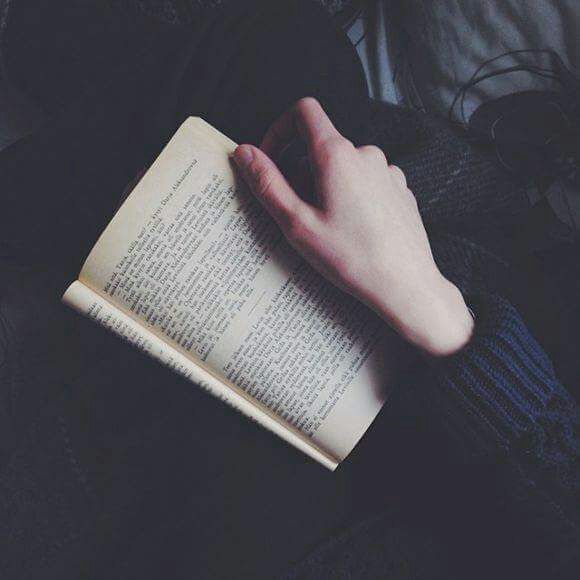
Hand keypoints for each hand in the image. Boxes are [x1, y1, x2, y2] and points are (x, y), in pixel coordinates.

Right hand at [233, 98, 472, 356]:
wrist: (405, 284)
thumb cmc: (351, 258)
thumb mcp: (297, 224)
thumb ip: (267, 183)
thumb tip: (245, 152)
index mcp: (337, 156)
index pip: (304, 112)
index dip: (280, 129)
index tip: (272, 160)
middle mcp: (366, 154)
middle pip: (321, 146)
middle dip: (301, 173)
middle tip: (298, 214)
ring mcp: (387, 171)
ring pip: (344, 166)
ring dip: (327, 186)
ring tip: (328, 228)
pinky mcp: (399, 189)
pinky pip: (365, 181)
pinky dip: (351, 195)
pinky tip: (353, 230)